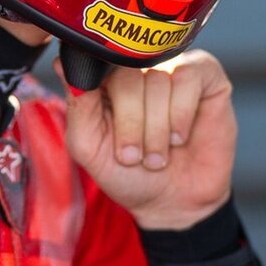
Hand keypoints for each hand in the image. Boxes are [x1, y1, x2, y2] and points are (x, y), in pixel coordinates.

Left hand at [56, 48, 236, 229]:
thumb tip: (62, 62)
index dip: (100, 101)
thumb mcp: (89, 145)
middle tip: (133, 157)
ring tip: (158, 155)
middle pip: (127, 73)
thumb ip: (77, 104)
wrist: (174, 203)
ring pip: (158, 80)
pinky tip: (180, 137)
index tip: (105, 134)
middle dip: (130, 124)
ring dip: (157, 129)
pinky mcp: (204, 74)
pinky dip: (181, 114)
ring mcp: (170, 66)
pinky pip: (188, 77)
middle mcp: (136, 65)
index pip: (93, 64)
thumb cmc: (127, 172)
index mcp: (103, 77)